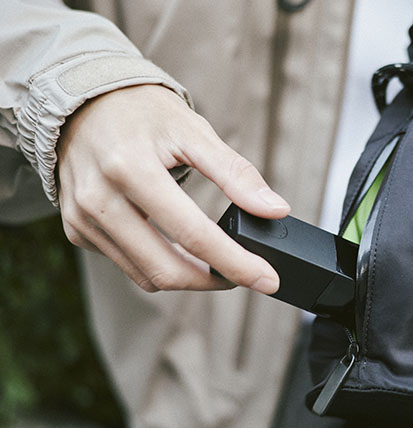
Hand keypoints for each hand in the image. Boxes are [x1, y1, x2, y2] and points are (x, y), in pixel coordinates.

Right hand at [56, 84, 289, 292]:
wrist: (84, 102)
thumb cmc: (144, 113)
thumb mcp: (194, 131)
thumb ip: (236, 173)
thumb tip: (275, 210)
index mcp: (131, 168)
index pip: (193, 233)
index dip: (236, 263)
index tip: (268, 279)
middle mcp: (99, 198)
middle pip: (167, 268)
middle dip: (214, 280)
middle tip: (245, 274)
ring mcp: (83, 218)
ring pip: (146, 275)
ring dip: (189, 278)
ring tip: (217, 261)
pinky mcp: (77, 229)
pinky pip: (127, 264)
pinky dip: (158, 265)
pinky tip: (179, 249)